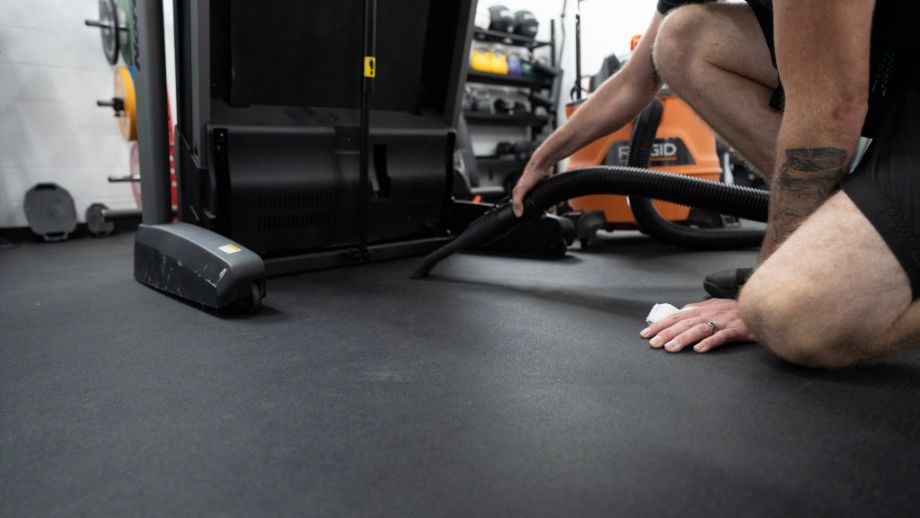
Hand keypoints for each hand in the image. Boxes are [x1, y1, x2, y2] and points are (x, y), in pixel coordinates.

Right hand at [512, 162, 553, 217]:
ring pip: (545, 203)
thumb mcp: (521, 189)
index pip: (524, 208)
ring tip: (553, 207)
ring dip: (550, 207)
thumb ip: (517, 202)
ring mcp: (539, 191)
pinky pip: (552, 197)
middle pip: (536, 207)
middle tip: (546, 212)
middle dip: (542, 211)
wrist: (542, 164)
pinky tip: (558, 202)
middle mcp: (530, 193)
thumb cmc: (530, 174)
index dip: (530, 214)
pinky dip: (556, 201)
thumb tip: (518, 214)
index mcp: (522, 195)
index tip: (537, 217)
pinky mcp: (547, 188)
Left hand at [639, 298, 754, 352]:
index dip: (659, 325)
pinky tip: (699, 349)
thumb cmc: (734, 308)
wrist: (759, 305)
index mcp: (700, 309)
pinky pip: (721, 336)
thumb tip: (680, 311)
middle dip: (666, 333)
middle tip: (653, 344)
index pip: (675, 316)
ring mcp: (722, 321)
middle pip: (683, 323)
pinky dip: (710, 342)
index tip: (644, 334)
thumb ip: (697, 308)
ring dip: (683, 339)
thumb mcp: (713, 305)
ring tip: (670, 349)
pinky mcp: (736, 330)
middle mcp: (708, 313)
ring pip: (699, 330)